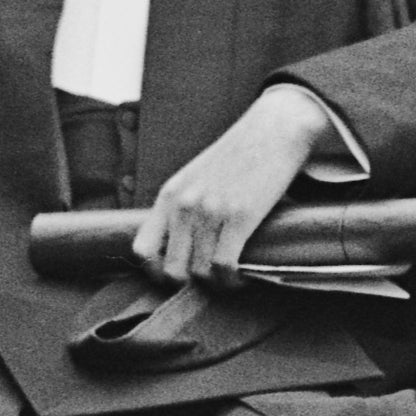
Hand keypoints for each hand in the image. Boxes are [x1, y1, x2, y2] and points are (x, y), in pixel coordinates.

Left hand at [133, 83, 333, 284]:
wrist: (273, 130)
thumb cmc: (240, 156)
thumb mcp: (197, 177)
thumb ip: (184, 206)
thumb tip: (181, 246)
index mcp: (170, 195)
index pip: (142, 250)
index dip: (156, 273)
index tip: (178, 277)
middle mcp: (185, 205)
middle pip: (172, 270)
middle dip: (191, 285)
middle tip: (210, 282)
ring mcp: (211, 211)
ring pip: (201, 273)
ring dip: (217, 285)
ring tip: (230, 279)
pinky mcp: (240, 216)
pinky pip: (225, 266)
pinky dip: (233, 280)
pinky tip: (244, 276)